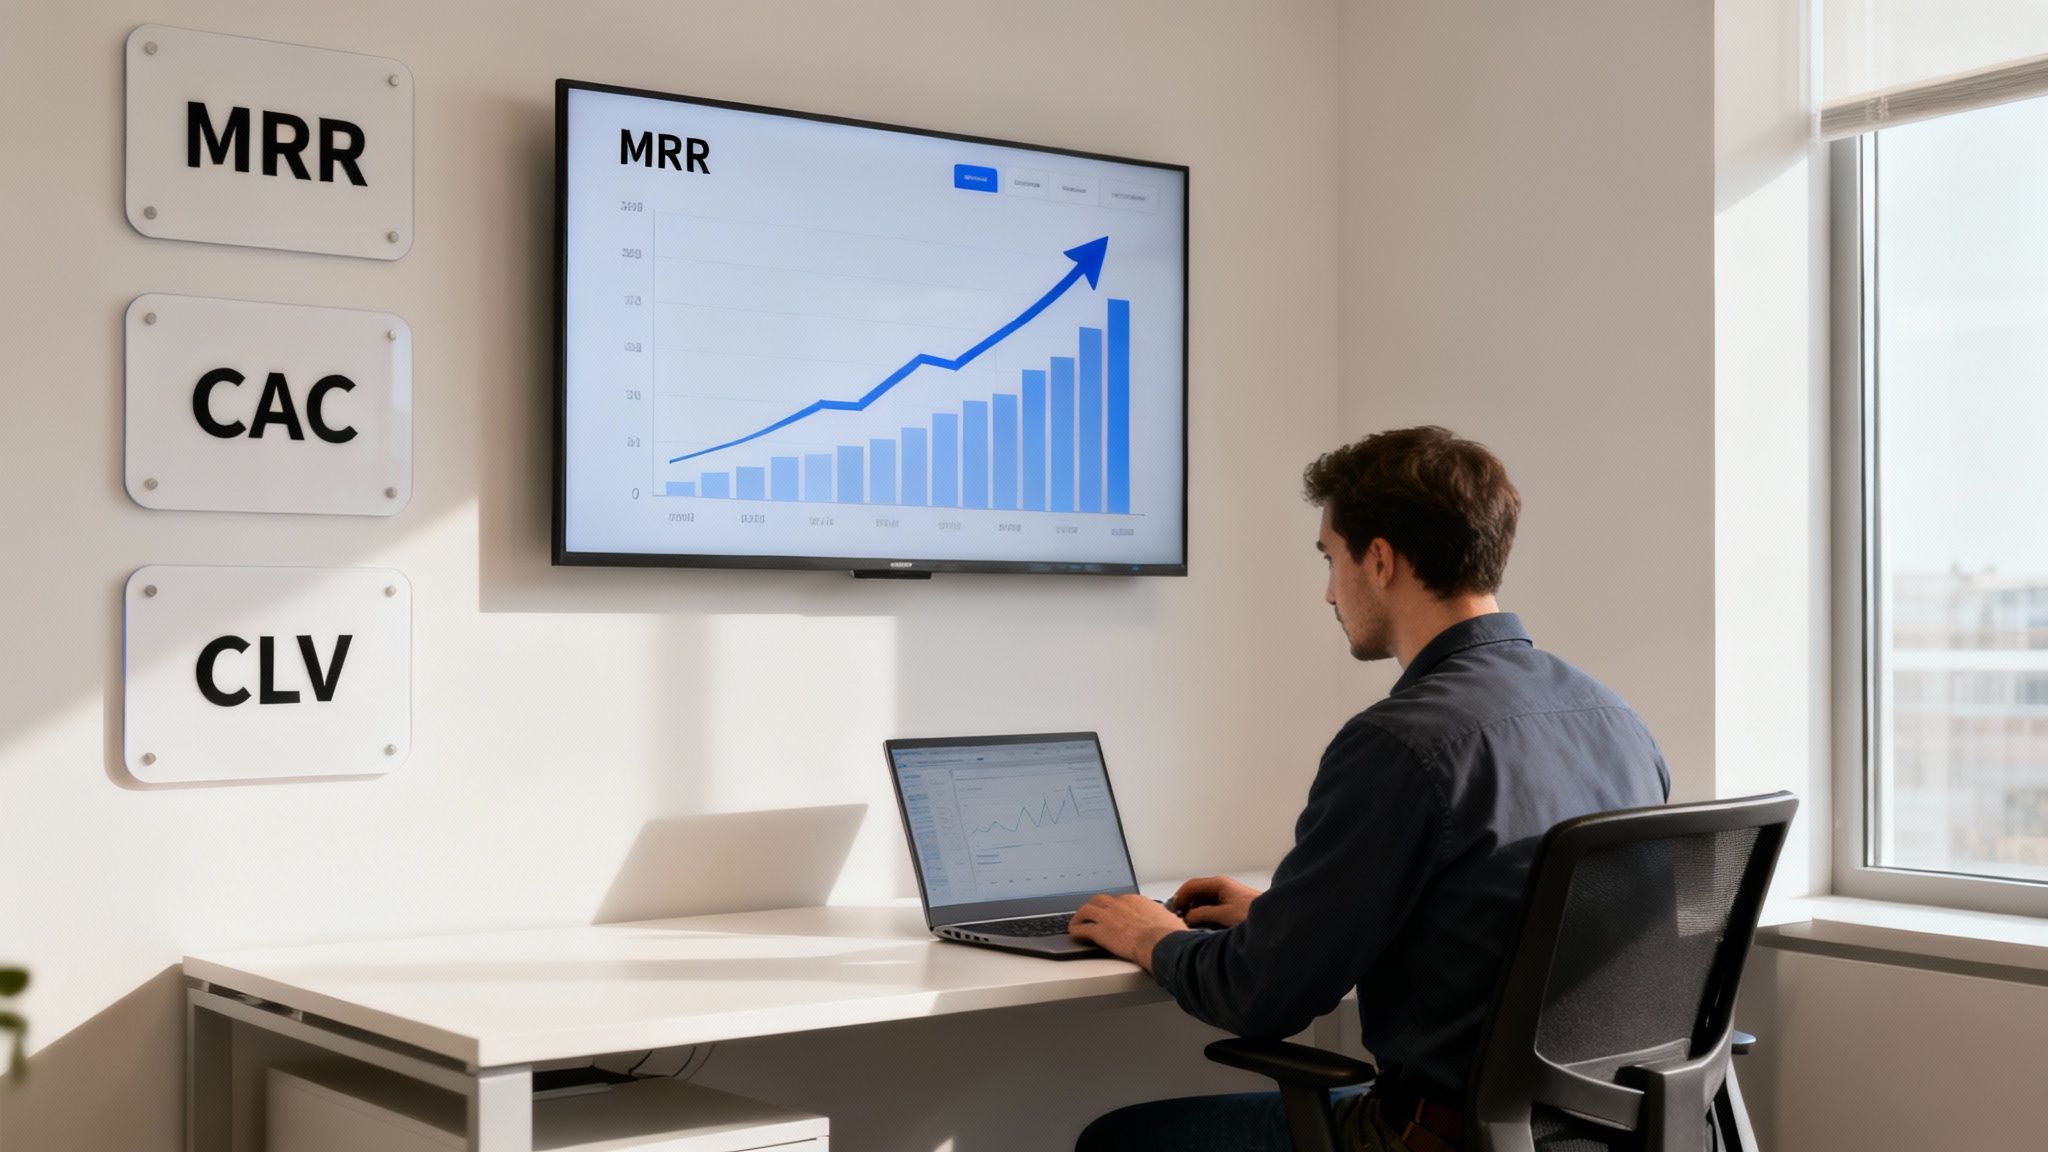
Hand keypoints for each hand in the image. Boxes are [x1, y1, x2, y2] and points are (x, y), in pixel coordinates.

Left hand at [1068, 893, 1188, 971]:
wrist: (1161, 943)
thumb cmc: (1168, 935)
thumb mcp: (1169, 919)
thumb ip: (1163, 918)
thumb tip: (1171, 923)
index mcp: (1136, 901)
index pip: (1119, 900)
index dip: (1113, 907)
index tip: (1112, 913)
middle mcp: (1120, 904)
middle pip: (1100, 900)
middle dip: (1094, 906)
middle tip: (1090, 913)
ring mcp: (1109, 916)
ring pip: (1087, 910)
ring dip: (1080, 916)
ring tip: (1077, 922)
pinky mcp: (1101, 931)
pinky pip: (1082, 928)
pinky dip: (1076, 930)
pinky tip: (1074, 934)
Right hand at [1167, 875, 1260, 929]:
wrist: (1275, 918)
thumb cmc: (1253, 914)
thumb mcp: (1223, 915)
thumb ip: (1202, 914)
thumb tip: (1187, 917)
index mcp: (1219, 883)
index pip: (1191, 885)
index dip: (1179, 898)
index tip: (1173, 911)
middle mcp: (1222, 886)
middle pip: (1196, 892)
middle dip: (1186, 905)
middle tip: (1179, 919)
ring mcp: (1227, 895)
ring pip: (1203, 901)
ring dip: (1195, 911)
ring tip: (1190, 925)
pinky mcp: (1232, 905)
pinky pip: (1212, 907)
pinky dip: (1204, 914)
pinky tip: (1203, 925)